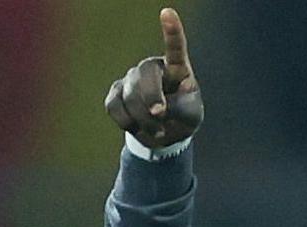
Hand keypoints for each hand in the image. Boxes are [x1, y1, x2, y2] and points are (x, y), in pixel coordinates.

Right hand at [104, 7, 202, 147]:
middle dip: (152, 97)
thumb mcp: (191, 115)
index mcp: (176, 68)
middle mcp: (152, 68)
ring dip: (145, 120)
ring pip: (130, 96)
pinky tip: (138, 127)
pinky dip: (127, 122)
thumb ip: (180, 108)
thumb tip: (157, 108)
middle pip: (145, 75)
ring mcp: (132, 79)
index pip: (175, 48)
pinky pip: (115, 106)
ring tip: (159, 132)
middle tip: (161, 115)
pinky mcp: (117, 93)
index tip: (168, 13)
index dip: (172, 31)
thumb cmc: (184, 117)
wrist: (166, 134)